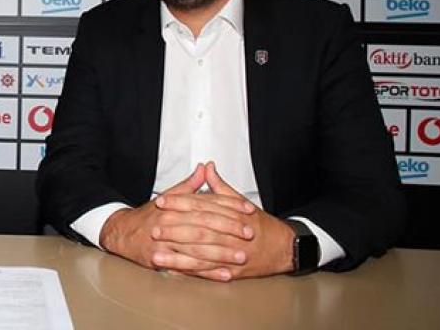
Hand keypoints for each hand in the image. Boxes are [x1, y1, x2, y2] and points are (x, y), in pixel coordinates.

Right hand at [99, 165, 253, 271]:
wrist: (122, 234)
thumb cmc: (148, 216)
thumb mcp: (168, 197)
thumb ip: (189, 185)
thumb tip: (205, 168)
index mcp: (174, 207)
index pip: (206, 204)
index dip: (229, 206)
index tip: (248, 209)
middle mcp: (169, 224)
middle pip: (203, 227)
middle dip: (228, 230)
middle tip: (249, 233)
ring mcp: (165, 244)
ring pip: (197, 250)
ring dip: (221, 254)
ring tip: (241, 257)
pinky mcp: (162, 261)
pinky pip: (188, 268)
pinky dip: (207, 273)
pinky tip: (223, 274)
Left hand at [153, 162, 292, 281]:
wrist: (285, 248)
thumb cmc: (262, 225)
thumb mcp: (241, 202)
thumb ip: (220, 187)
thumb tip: (207, 167)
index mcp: (232, 214)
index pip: (202, 205)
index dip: (180, 202)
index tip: (161, 201)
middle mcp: (232, 234)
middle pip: (199, 230)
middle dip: (175, 230)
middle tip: (154, 228)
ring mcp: (232, 254)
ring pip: (201, 254)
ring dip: (177, 255)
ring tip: (157, 254)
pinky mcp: (233, 271)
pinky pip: (209, 272)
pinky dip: (191, 272)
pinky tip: (175, 272)